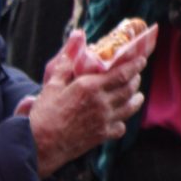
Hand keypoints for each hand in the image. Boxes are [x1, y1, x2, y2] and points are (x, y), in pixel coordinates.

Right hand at [27, 25, 156, 175]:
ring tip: (136, 95)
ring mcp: (104, 120)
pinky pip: (120, 127)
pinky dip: (122, 122)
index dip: (135, 66)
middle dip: (135, 81)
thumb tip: (77, 35)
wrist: (38, 144)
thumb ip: (67, 61)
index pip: (122, 73)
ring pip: (129, 107)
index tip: (142, 60)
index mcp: (91, 87)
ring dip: (135, 100)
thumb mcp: (52, 84)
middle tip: (135, 76)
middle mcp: (102, 102)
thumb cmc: (44, 113)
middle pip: (129, 89)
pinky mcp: (102, 136)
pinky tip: (119, 119)